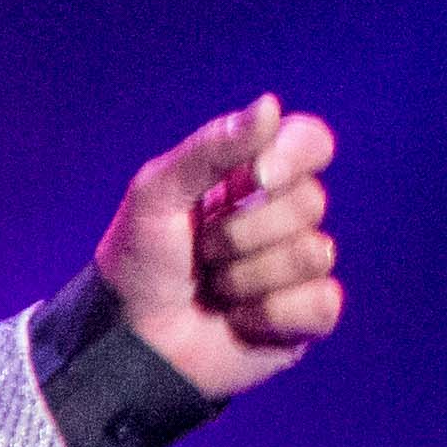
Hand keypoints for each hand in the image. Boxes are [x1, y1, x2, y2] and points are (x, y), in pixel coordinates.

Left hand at [96, 94, 345, 397]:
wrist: (125, 341)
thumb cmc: (137, 263)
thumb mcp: (156, 193)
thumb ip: (211, 148)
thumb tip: (270, 104)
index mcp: (251, 179)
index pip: (310, 143)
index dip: (293, 156)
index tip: (253, 178)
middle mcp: (282, 218)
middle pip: (311, 201)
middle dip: (242, 233)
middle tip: (202, 254)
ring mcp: (296, 269)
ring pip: (313, 253)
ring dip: (247, 276)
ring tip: (214, 289)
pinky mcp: (304, 319)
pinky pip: (321, 302)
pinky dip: (270, 313)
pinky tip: (239, 321)